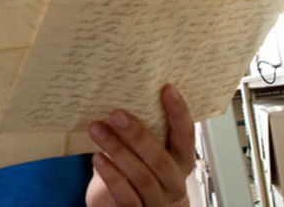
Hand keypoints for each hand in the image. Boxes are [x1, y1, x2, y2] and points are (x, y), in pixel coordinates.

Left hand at [84, 85, 194, 205]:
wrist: (128, 204)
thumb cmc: (136, 169)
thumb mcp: (143, 148)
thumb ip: (141, 128)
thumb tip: (119, 91)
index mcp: (180, 161)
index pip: (186, 136)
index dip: (179, 113)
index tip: (166, 88)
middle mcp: (174, 183)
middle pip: (161, 160)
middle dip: (138, 135)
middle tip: (116, 114)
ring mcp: (158, 201)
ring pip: (142, 177)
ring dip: (118, 151)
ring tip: (97, 129)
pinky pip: (127, 197)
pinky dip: (112, 176)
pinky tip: (98, 159)